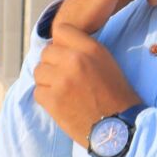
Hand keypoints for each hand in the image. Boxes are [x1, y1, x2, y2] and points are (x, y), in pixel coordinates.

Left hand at [33, 24, 139, 146]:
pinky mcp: (52, 100)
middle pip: (46, 52)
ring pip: (39, 72)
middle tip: (64, 76)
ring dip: (47, 80)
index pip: (61, 30)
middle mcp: (74, 60)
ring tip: (63, 90)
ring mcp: (61, 80)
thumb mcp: (106, 62)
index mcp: (91, 49)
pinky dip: (46, 97)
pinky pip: (38, 91)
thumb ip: (83, 49)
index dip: (61, 42)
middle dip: (53, 63)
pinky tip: (61, 102)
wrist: (118, 126)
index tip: (64, 53)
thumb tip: (58, 46)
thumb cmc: (115, 94)